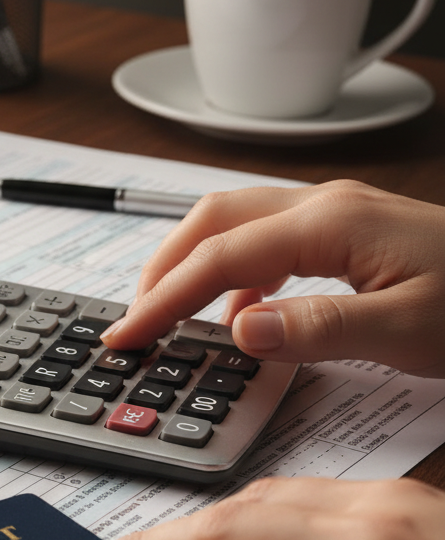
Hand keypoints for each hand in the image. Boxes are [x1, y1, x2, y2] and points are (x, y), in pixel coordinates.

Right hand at [102, 181, 444, 377]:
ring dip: (190, 263)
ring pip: (233, 223)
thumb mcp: (411, 330)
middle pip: (211, 219)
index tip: (128, 333)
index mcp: (331, 223)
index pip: (219, 257)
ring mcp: (333, 214)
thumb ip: (318, 328)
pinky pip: (264, 241)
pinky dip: (230, 273)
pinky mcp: (343, 232)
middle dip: (161, 266)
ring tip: (168, 313)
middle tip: (135, 317)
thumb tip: (238, 330)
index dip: (164, 298)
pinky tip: (236, 313)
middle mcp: (324, 206)